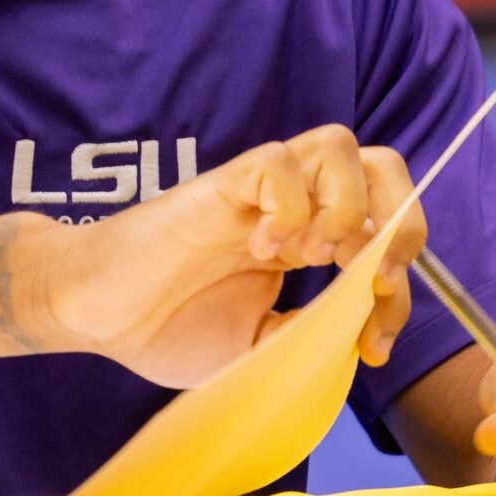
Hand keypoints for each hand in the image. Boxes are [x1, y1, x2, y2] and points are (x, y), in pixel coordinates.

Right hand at [28, 125, 423, 387]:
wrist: (94, 315)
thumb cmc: (164, 328)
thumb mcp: (258, 349)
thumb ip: (309, 337)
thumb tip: (358, 331)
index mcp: (304, 243)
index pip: (384, 235)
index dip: (399, 289)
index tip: (375, 344)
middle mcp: (290, 208)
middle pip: (381, 164)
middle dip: (402, 218)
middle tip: (373, 277)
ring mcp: (256, 193)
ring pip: (339, 146)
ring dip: (348, 207)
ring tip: (315, 257)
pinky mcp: (220, 186)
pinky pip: (278, 164)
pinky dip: (289, 208)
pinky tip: (261, 250)